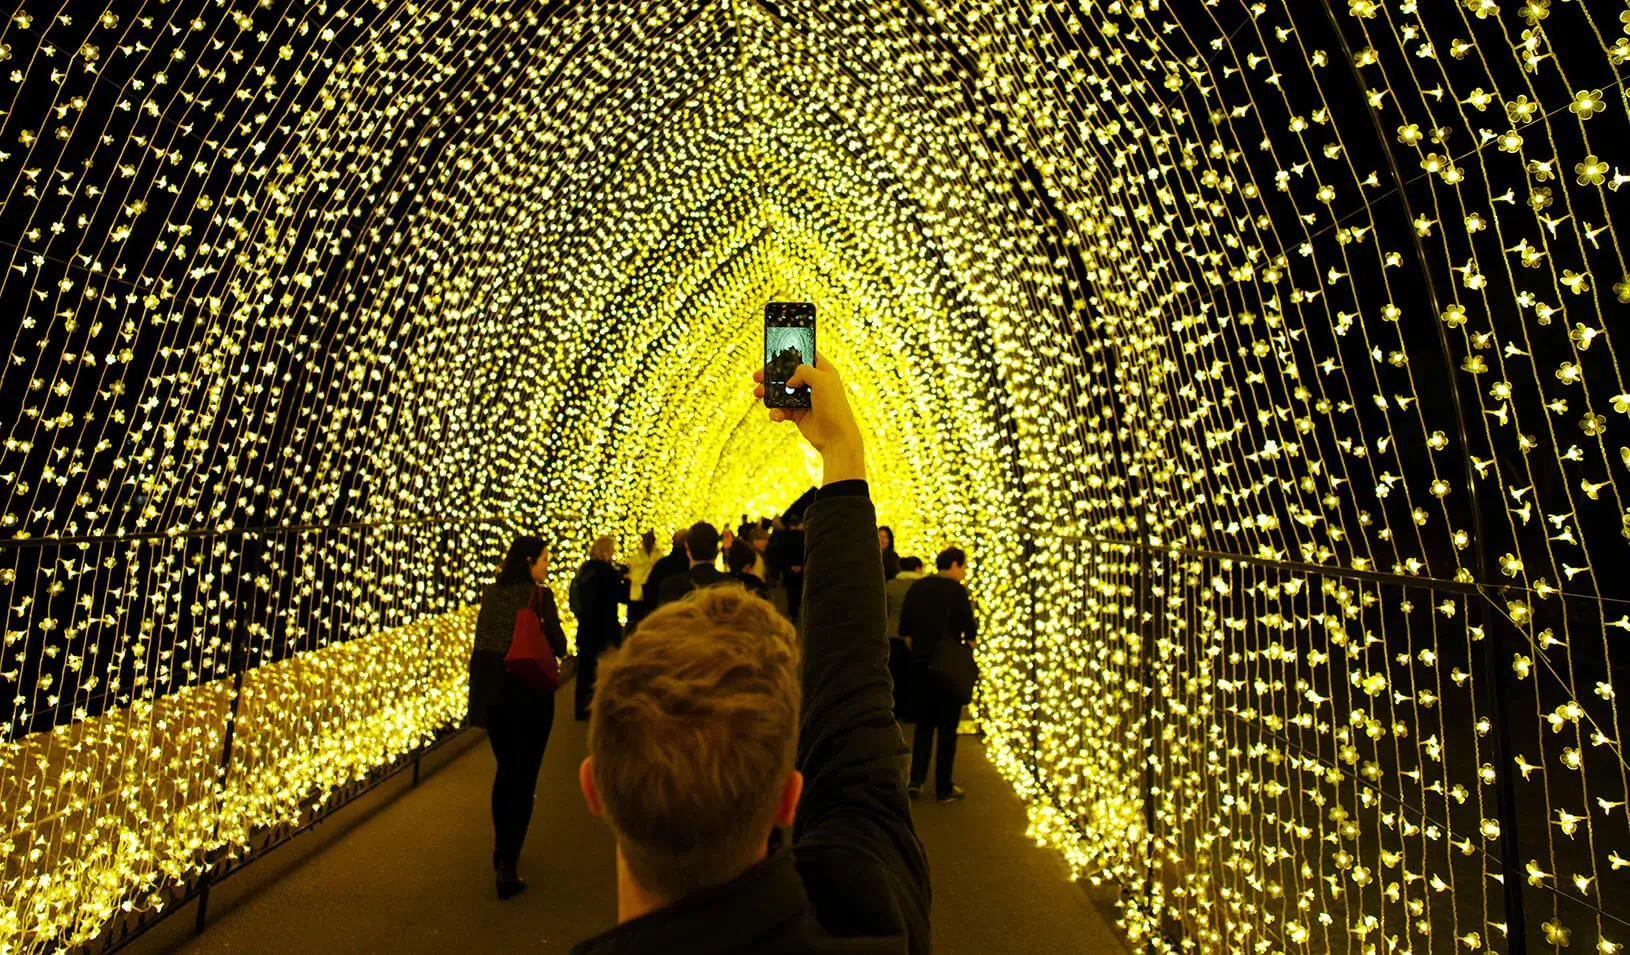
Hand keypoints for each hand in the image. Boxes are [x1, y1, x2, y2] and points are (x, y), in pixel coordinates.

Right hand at [754, 352, 864, 483]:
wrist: (836, 437)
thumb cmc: (834, 407)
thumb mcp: (822, 380)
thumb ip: (803, 371)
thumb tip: (789, 381)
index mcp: (823, 371)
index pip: (805, 355)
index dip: (790, 353)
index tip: (775, 353)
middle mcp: (813, 383)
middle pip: (788, 373)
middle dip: (771, 374)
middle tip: (757, 376)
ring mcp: (804, 399)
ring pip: (781, 391)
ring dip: (768, 392)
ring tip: (758, 394)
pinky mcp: (798, 414)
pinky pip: (781, 409)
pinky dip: (776, 412)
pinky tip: (776, 416)